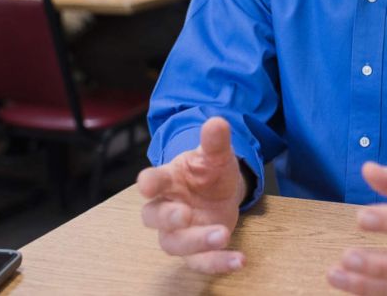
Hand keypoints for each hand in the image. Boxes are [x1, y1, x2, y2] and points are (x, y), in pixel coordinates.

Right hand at [137, 117, 247, 272]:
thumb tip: (217, 122)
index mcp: (167, 180)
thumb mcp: (217, 155)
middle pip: (154, 217)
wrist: (221, 189)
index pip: (151, 180)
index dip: (148, 182)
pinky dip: (218, 263)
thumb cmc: (209, 171)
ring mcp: (180, 232)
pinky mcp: (196, 250)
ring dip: (197, 243)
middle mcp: (167, 208)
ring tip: (222, 234)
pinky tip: (239, 260)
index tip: (147, 184)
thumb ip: (215, 142)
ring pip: (175, 244)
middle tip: (185, 215)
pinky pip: (201, 262)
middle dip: (168, 218)